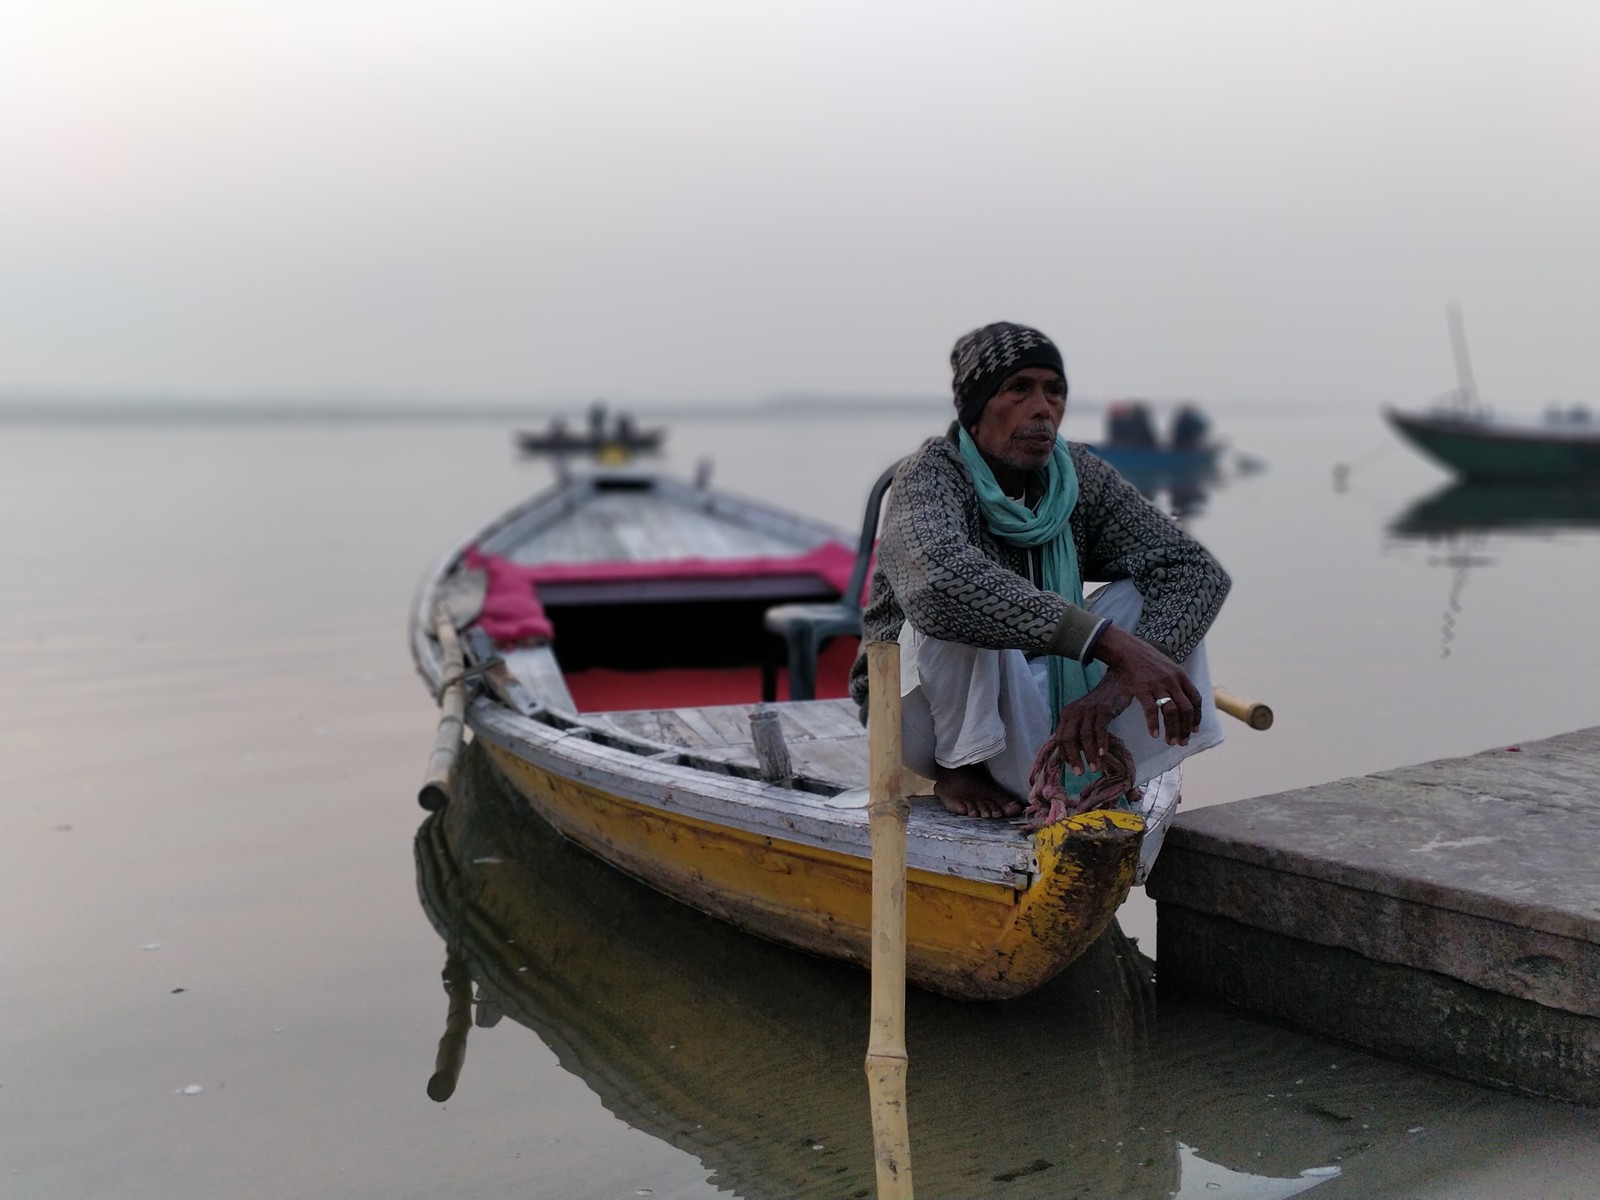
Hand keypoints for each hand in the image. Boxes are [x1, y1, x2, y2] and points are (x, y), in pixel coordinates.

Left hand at [1033, 674, 1132, 778]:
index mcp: (1067, 715)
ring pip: (1085, 736)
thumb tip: (1074, 755)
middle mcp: (1074, 712)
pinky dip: (1101, 743)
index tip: (1073, 767)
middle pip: (1068, 738)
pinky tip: (1103, 754)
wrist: (1117, 683)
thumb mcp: (1085, 717)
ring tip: (1094, 768)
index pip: (1060, 738)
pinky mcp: (1103, 710)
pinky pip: (1100, 729)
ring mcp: (1088, 711)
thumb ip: (1078, 732)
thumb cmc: (1100, 705)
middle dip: (1074, 757)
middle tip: (1080, 773)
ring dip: (1090, 754)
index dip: (1065, 754)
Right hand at [1090, 625, 1202, 746]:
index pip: (1195, 699)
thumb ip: (1176, 681)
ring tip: (1170, 742)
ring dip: (1172, 730)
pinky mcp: (1142, 688)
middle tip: (1183, 742)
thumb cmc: (1146, 659)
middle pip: (1185, 709)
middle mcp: (1172, 681)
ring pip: (1171, 712)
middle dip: (1185, 729)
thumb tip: (1183, 698)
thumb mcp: (1168, 666)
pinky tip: (1153, 734)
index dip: (1197, 716)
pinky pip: (1151, 710)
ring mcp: (1158, 684)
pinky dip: (1153, 724)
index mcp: (1181, 675)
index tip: (1194, 730)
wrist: (1127, 649)